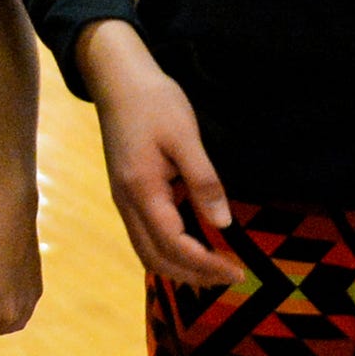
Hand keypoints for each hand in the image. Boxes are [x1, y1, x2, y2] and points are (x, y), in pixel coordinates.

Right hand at [79, 22, 240, 287]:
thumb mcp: (185, 136)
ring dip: (179, 268)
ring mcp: (123, 201)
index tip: (237, 271)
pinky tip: (192, 247)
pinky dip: (169, 252)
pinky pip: (145, 237)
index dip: (205, 264)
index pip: (174, 245)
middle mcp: (127, 204)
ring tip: (214, 270)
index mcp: (142, 191)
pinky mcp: (127, 194)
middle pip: (156, 259)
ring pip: (147, 252)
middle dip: (193, 275)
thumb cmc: (154, 102)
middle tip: (231, 276)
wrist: (118, 80)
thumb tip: (222, 224)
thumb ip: (203, 181)